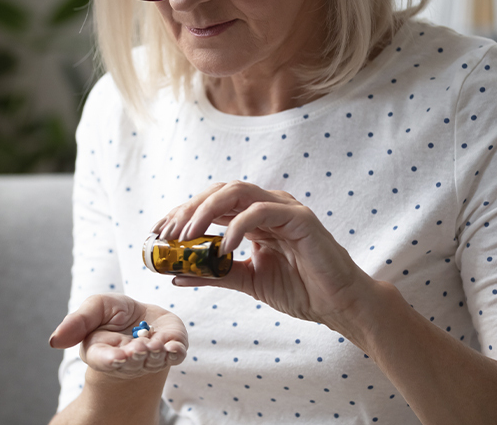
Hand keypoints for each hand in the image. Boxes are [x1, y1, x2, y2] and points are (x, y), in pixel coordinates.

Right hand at [49, 294, 187, 379]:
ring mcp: (150, 358)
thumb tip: (53, 341)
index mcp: (103, 352)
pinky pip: (175, 356)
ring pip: (152, 361)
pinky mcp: (172, 350)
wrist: (142, 318)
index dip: (111, 360)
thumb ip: (77, 322)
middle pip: (130, 363)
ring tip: (155, 345)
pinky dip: (175, 352)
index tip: (117, 357)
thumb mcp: (95, 308)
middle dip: (135, 355)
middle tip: (138, 347)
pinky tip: (173, 347)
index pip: (104, 360)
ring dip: (155, 354)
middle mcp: (127, 360)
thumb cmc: (115, 315)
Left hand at [153, 181, 376, 335]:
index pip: (212, 203)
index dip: (183, 213)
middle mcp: (267, 205)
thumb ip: (215, 274)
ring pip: (237, 192)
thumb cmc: (300, 290)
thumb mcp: (248, 280)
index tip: (158, 232)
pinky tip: (224, 247)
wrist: (338, 305)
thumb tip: (176, 275)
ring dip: (206, 210)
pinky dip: (238, 226)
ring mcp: (284, 208)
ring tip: (187, 236)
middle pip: (219, 192)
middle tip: (167, 234)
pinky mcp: (300, 218)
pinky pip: (262, 211)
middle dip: (189, 209)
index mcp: (255, 217)